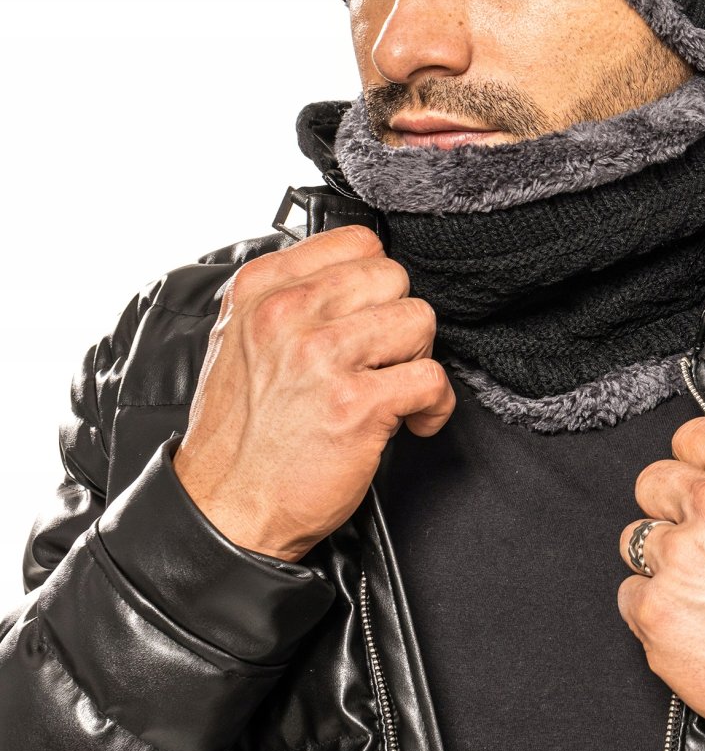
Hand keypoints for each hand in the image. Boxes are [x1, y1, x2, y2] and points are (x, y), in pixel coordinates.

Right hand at [172, 225, 454, 561]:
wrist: (225, 509)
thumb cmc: (241, 433)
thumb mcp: (241, 340)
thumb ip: (290, 298)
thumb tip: (357, 276)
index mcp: (260, 289)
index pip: (356, 241)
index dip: (376, 283)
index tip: (371, 317)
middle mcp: (287, 314)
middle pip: (394, 277)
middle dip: (398, 320)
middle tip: (383, 360)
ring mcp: (321, 356)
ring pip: (418, 320)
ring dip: (416, 360)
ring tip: (394, 390)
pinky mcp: (354, 404)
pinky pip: (431, 378)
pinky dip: (433, 406)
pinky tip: (411, 422)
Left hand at [617, 381, 704, 734]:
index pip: (690, 437)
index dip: (698, 467)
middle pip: (653, 484)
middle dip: (675, 514)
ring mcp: (679, 556)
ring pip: (636, 540)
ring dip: (663, 564)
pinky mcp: (655, 608)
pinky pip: (630, 595)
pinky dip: (656, 612)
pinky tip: (698, 625)